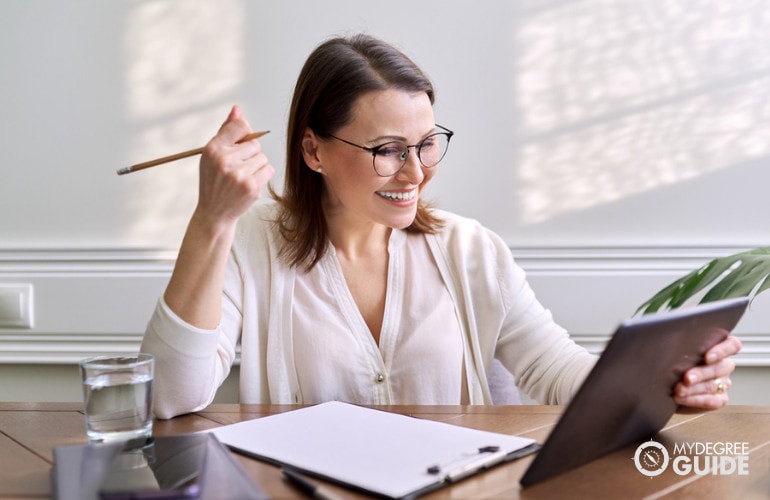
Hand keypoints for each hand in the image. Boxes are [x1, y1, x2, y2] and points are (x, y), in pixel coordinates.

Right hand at [196, 105, 273, 226]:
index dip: (244, 134)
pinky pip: (268, 169)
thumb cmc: (214, 180)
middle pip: (255, 143)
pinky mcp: (251, 186)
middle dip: (250, 154)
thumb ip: (226, 131)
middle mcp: (224, 160)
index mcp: (212, 149)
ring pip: (263, 157)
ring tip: (241, 177)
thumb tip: (237, 109)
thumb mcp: (213, 155)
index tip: (240, 144)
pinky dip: (262, 175)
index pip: (240, 126)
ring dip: (257, 166)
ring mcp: (238, 174)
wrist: (214, 212)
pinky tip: (249, 183)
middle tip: (237, 168)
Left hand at [674, 334, 741, 408]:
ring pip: (713, 385)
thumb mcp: (676, 352)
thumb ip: (680, 348)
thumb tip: (669, 346)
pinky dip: (695, 400)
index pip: (732, 345)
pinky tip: (681, 398)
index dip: (722, 350)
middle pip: (720, 367)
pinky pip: (712, 401)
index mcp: (717, 348)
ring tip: (678, 390)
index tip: (707, 357)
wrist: (669, 386)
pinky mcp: (719, 399)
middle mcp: (723, 365)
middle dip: (701, 373)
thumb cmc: (672, 363)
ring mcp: (723, 383)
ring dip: (694, 388)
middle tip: (686, 378)